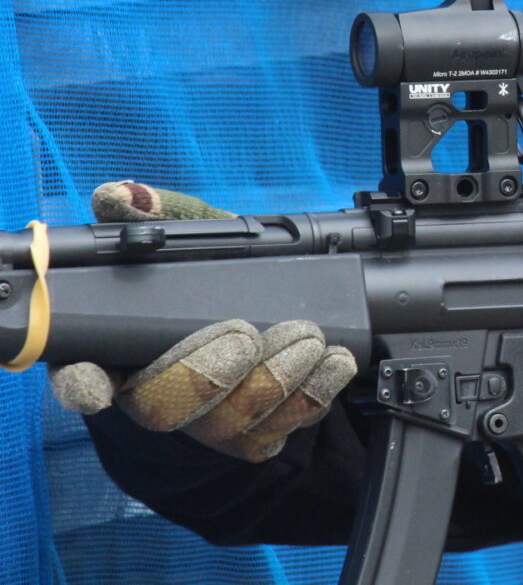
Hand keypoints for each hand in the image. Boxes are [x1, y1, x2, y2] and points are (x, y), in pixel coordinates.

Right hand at [48, 182, 356, 461]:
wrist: (269, 324)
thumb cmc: (216, 279)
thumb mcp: (195, 239)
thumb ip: (156, 217)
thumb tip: (117, 195)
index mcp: (117, 349)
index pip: (79, 376)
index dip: (82, 384)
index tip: (96, 386)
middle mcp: (153, 396)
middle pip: (163, 406)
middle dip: (206, 372)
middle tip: (245, 335)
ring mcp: (204, 423)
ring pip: (228, 421)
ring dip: (273, 379)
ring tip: (306, 337)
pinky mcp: (252, 437)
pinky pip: (279, 428)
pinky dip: (312, 393)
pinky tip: (333, 362)